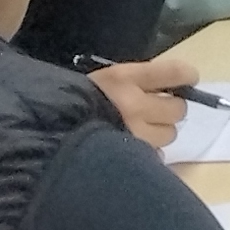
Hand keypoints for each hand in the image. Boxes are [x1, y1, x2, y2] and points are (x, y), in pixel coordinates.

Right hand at [80, 54, 198, 148]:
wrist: (41, 134)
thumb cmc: (71, 103)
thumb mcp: (99, 82)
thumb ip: (131, 82)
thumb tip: (164, 87)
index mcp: (123, 79)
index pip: (174, 72)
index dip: (185, 76)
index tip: (187, 80)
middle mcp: (134, 105)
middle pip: (178, 108)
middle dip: (169, 110)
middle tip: (155, 112)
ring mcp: (135, 135)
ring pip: (169, 134)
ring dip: (159, 132)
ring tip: (139, 132)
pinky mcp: (132, 158)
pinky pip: (155, 156)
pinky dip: (148, 153)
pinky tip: (132, 152)